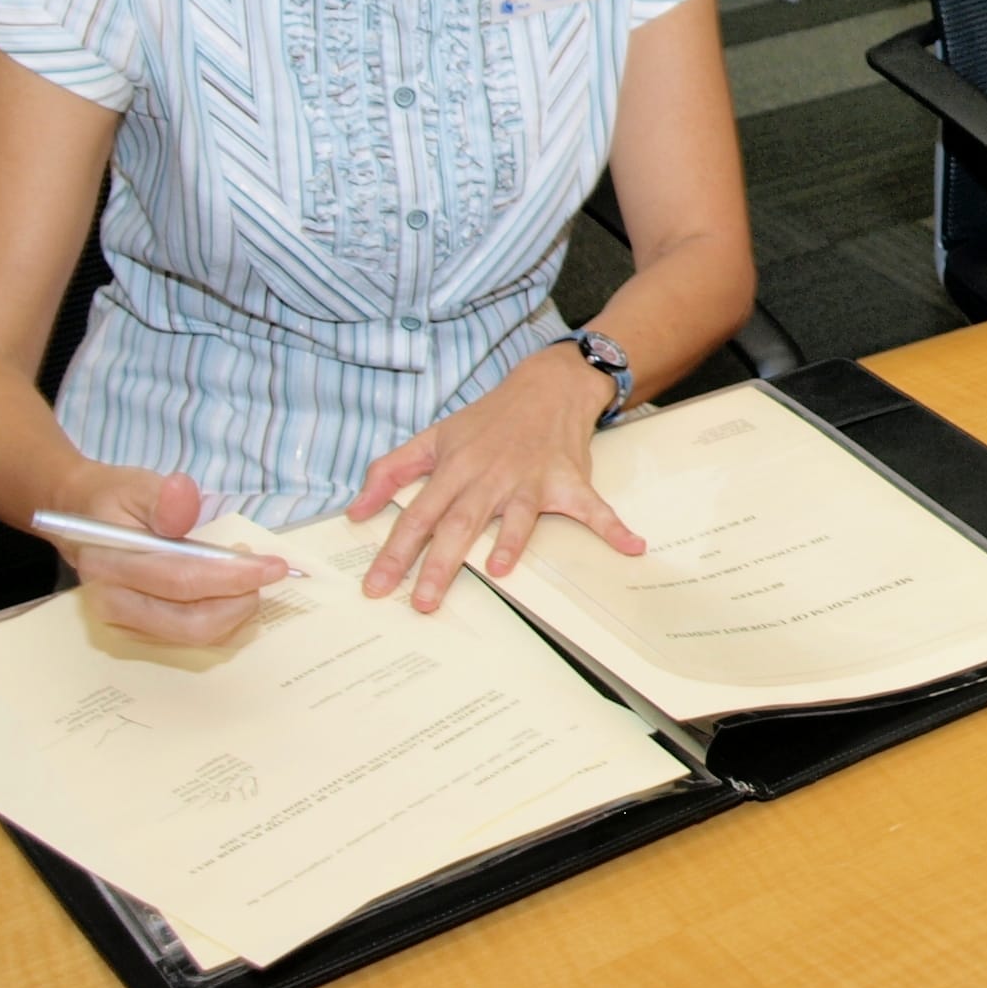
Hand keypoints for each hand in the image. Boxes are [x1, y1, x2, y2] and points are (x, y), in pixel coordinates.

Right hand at [50, 464, 287, 647]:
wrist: (83, 525)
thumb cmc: (115, 503)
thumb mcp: (137, 485)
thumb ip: (164, 496)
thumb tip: (182, 493)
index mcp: (110, 565)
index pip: (180, 580)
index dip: (232, 576)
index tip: (275, 566)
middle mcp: (113, 604)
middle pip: (190, 622)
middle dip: (240, 601)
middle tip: (266, 571)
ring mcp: (123, 625)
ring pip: (193, 636)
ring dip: (235, 612)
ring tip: (249, 576)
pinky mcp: (137, 634)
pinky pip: (190, 638)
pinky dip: (223, 620)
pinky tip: (234, 592)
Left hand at [347, 347, 642, 610]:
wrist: (547, 385)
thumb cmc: (488, 419)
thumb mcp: (433, 436)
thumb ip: (390, 472)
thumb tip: (355, 513)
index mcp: (454, 469)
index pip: (418, 516)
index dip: (395, 552)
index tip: (376, 586)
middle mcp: (489, 478)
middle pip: (460, 524)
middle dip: (440, 564)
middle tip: (422, 602)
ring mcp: (530, 480)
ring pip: (517, 517)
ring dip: (511, 542)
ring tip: (500, 571)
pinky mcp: (567, 481)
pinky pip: (591, 507)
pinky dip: (613, 527)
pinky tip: (631, 546)